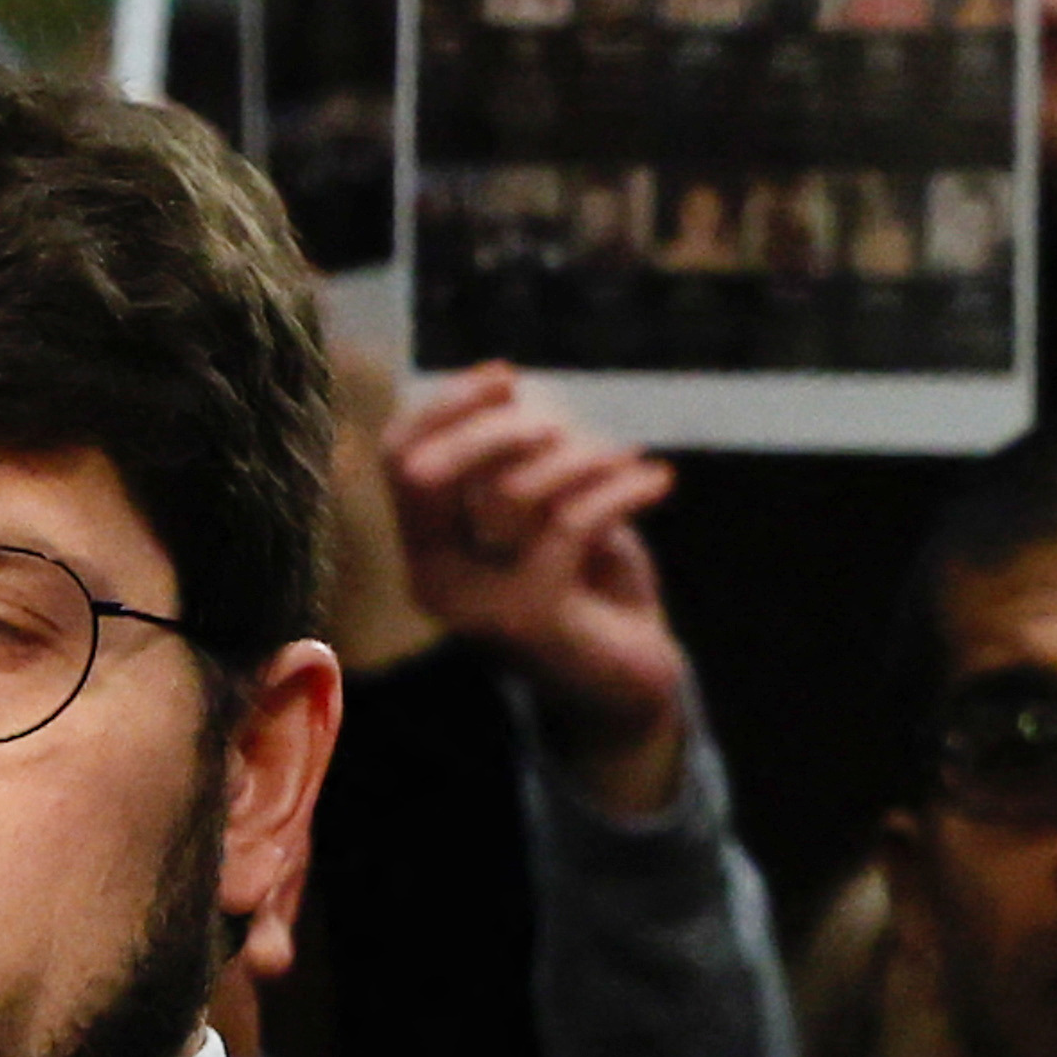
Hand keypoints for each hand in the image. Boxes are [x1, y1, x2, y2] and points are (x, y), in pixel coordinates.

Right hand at [379, 365, 692, 817]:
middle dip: (500, 430)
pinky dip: (621, 490)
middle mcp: (435, 578)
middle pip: (431, 472)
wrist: (631, 680)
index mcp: (426, 547)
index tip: (505, 375)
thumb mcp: (545, 514)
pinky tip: (657, 480)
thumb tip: (506, 387)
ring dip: (576, 459)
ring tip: (622, 460)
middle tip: (562, 425)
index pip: (399, 459)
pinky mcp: (531, 618)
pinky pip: (571, 524)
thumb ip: (514, 464)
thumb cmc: (588, 584)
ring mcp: (476, 605)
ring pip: (509, 492)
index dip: (445, 407)